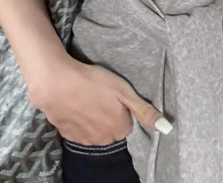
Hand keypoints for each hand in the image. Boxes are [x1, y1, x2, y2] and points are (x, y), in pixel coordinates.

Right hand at [28, 55, 168, 145]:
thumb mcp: (124, 92)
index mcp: (118, 129)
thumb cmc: (94, 83)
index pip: (127, 124)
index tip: (115, 97)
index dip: (122, 109)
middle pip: (112, 130)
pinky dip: (79, 120)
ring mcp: (83, 139)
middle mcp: (102, 139)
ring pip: (95, 132)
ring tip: (88, 99)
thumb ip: (144, 111)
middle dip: (109, 117)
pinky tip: (76, 104)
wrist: (57, 84)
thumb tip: (165, 127)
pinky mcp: (67, 134)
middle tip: (102, 96)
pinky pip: (79, 131)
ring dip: (94, 120)